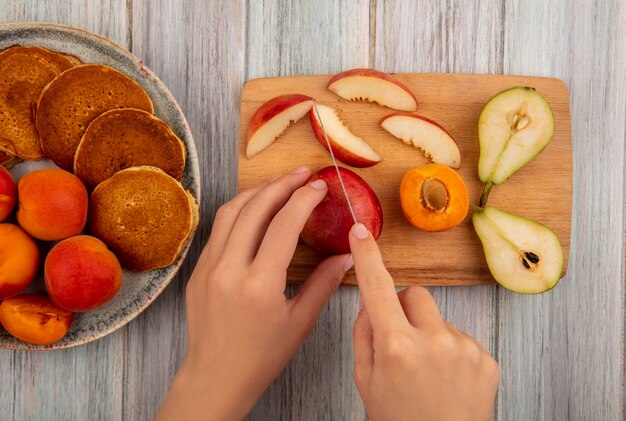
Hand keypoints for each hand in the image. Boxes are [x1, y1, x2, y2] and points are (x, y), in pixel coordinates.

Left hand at [157, 166, 352, 420]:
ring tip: (280, 184)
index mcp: (259, 285)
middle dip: (281, 184)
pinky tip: (255, 209)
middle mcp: (229, 270)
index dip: (303, 199)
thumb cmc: (260, 356)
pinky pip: (218, 229)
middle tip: (302, 174)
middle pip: (254, 208)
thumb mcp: (300, 322)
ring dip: (257, 192)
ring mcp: (208, 267)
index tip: (319, 186)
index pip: (283, 225)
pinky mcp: (198, 270)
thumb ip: (323, 283)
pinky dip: (239, 210)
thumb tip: (346, 256)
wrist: (215, 376)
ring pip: (230, 212)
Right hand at [349, 223, 498, 420]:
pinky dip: (450, 350)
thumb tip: (370, 303)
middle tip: (400, 342)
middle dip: (403, 309)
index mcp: (396, 347)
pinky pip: (460, 335)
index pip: (377, 288)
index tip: (360, 232)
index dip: (367, 257)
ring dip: (428, 332)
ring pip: (437, 316)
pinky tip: (448, 379)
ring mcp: (464, 348)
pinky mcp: (486, 357)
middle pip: (414, 294)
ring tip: (428, 370)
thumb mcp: (366, 382)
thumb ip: (364, 335)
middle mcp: (433, 341)